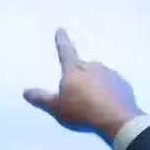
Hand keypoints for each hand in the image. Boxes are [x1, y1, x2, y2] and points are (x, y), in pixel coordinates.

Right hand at [23, 29, 144, 142]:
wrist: (117, 120)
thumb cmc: (82, 111)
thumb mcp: (56, 108)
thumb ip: (41, 99)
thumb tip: (26, 91)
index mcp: (74, 70)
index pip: (65, 52)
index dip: (61, 41)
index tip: (61, 30)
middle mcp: (93, 67)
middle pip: (82, 68)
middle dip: (79, 77)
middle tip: (77, 96)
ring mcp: (110, 75)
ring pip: (98, 77)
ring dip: (94, 86)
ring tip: (92, 106)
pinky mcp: (123, 85)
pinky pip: (112, 87)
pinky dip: (108, 93)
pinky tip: (106, 107)